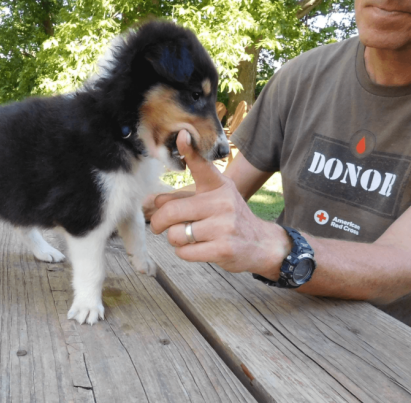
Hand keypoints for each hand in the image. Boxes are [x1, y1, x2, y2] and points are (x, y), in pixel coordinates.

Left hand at [149, 130, 290, 278]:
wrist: (261, 244)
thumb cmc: (230, 219)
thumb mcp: (215, 199)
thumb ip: (185, 197)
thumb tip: (155, 201)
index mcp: (219, 186)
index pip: (202, 165)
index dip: (189, 151)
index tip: (181, 135)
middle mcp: (222, 203)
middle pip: (172, 211)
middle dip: (158, 222)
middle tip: (157, 226)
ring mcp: (224, 227)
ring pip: (176, 234)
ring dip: (174, 239)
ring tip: (186, 237)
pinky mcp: (223, 249)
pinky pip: (185, 252)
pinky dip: (183, 252)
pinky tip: (196, 248)